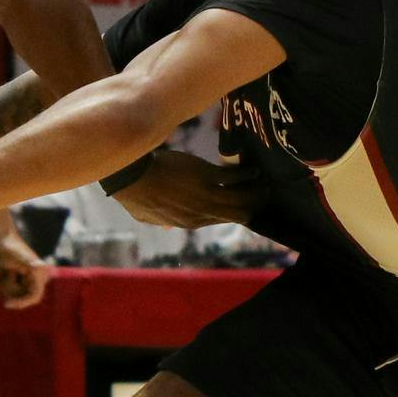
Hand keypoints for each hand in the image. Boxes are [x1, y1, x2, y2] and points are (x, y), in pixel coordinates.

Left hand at [0, 228, 49, 309]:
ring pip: (15, 296)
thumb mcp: (19, 261)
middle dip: (11, 290)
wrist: (1, 239)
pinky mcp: (20, 282)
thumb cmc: (9, 248)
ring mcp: (29, 281)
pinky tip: (4, 274)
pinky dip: (4, 286)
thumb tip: (38, 277)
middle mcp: (38, 279)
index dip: (22, 303)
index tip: (7, 304)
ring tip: (5, 271)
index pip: (34, 297)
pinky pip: (10, 293)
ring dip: (6, 287)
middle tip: (6, 274)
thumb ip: (29, 271)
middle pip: (23, 299)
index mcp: (40, 273)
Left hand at [113, 149, 263, 228]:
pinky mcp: (206, 175)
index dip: (232, 214)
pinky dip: (246, 174)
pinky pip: (234, 177)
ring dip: (254, 191)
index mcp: (189, 222)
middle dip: (250, 205)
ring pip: (240, 198)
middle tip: (261, 196)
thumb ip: (162, 222)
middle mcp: (202, 212)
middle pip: (236, 213)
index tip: (242, 208)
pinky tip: (253, 169)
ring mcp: (206, 194)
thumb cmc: (136, 196)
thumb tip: (167, 226)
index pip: (219, 220)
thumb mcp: (148, 217)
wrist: (133, 177)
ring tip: (264, 184)